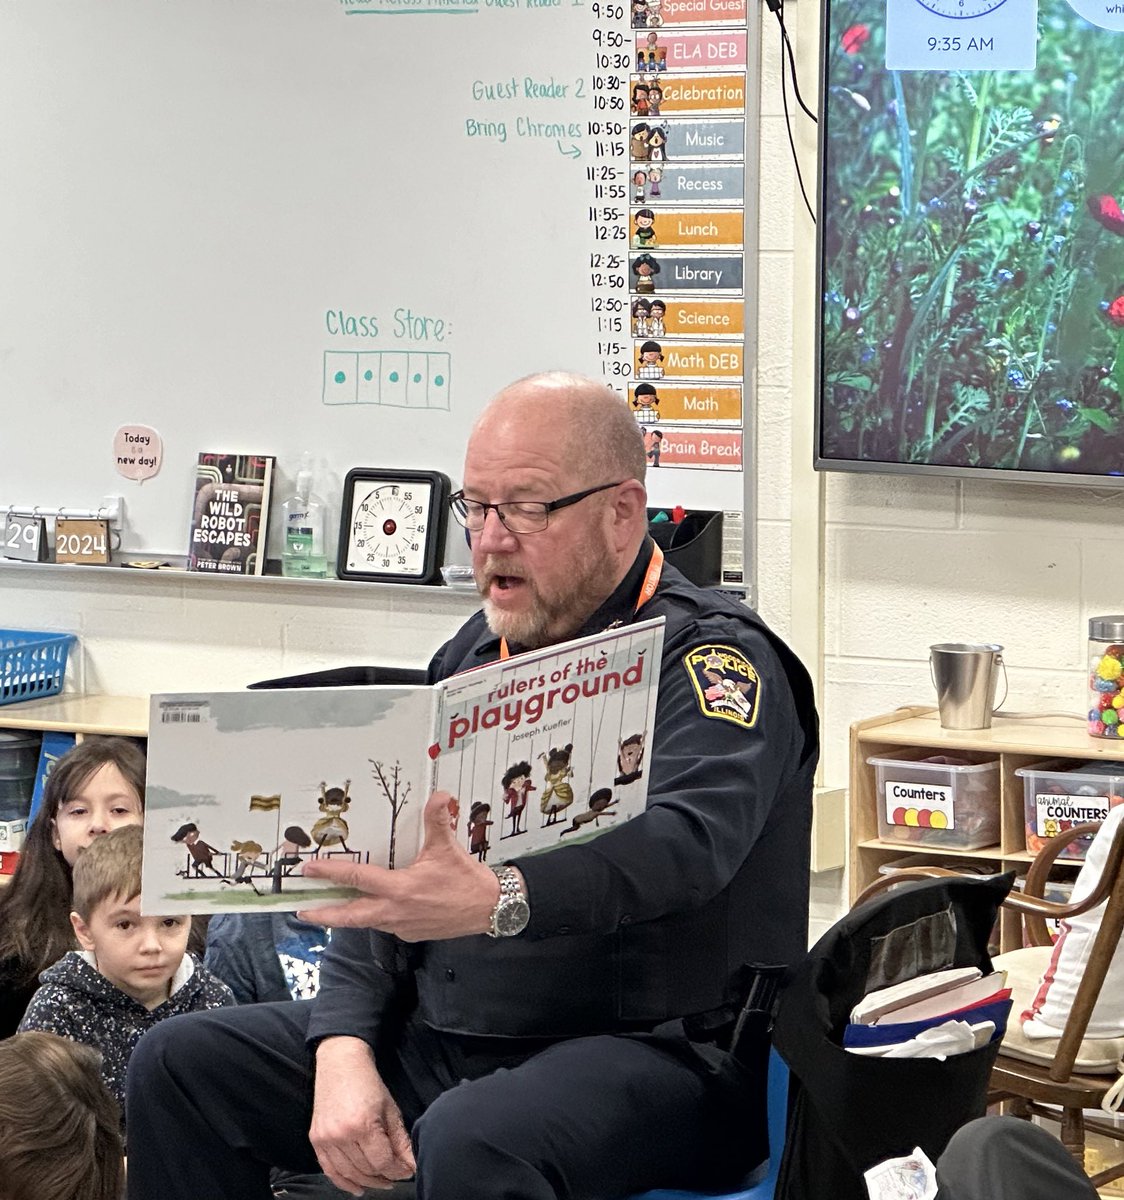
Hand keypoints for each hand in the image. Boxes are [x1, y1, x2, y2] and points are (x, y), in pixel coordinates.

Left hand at [298, 789, 501, 939]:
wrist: (490, 908)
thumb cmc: (467, 879)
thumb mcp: (448, 847)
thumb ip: (438, 819)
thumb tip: (439, 795)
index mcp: (401, 888)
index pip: (358, 879)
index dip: (331, 873)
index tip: (310, 870)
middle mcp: (396, 911)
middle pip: (351, 916)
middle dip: (324, 913)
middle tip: (302, 910)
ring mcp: (402, 925)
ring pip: (367, 921)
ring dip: (347, 916)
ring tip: (329, 910)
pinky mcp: (411, 934)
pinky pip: (386, 924)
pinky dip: (374, 917)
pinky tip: (373, 908)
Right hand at [310, 1037, 414, 1193]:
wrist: (340, 1064)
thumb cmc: (368, 1084)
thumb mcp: (390, 1109)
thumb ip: (401, 1141)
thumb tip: (412, 1165)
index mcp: (363, 1125)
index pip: (382, 1162)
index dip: (397, 1171)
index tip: (407, 1171)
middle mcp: (342, 1135)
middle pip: (366, 1170)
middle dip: (384, 1177)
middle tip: (395, 1176)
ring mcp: (326, 1139)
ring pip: (349, 1174)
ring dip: (367, 1182)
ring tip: (381, 1182)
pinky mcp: (316, 1140)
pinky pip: (330, 1170)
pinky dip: (343, 1182)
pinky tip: (357, 1186)